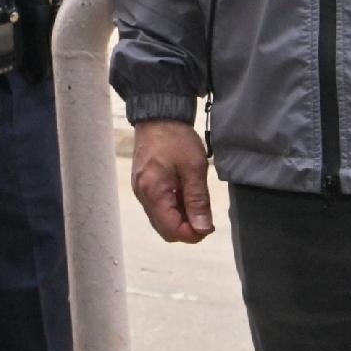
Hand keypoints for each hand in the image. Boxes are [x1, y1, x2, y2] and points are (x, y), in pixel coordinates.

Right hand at [131, 118, 215, 244]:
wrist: (158, 116)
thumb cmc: (176, 139)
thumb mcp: (194, 168)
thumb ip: (198, 200)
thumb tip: (203, 228)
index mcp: (154, 193)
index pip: (172, 230)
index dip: (192, 234)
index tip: (209, 225)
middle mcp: (143, 196)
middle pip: (165, 229)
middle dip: (187, 228)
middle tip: (205, 215)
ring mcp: (141, 191)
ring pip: (161, 220)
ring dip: (180, 218)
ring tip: (196, 202)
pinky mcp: (143, 185)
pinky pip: (158, 208)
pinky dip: (173, 208)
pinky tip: (185, 194)